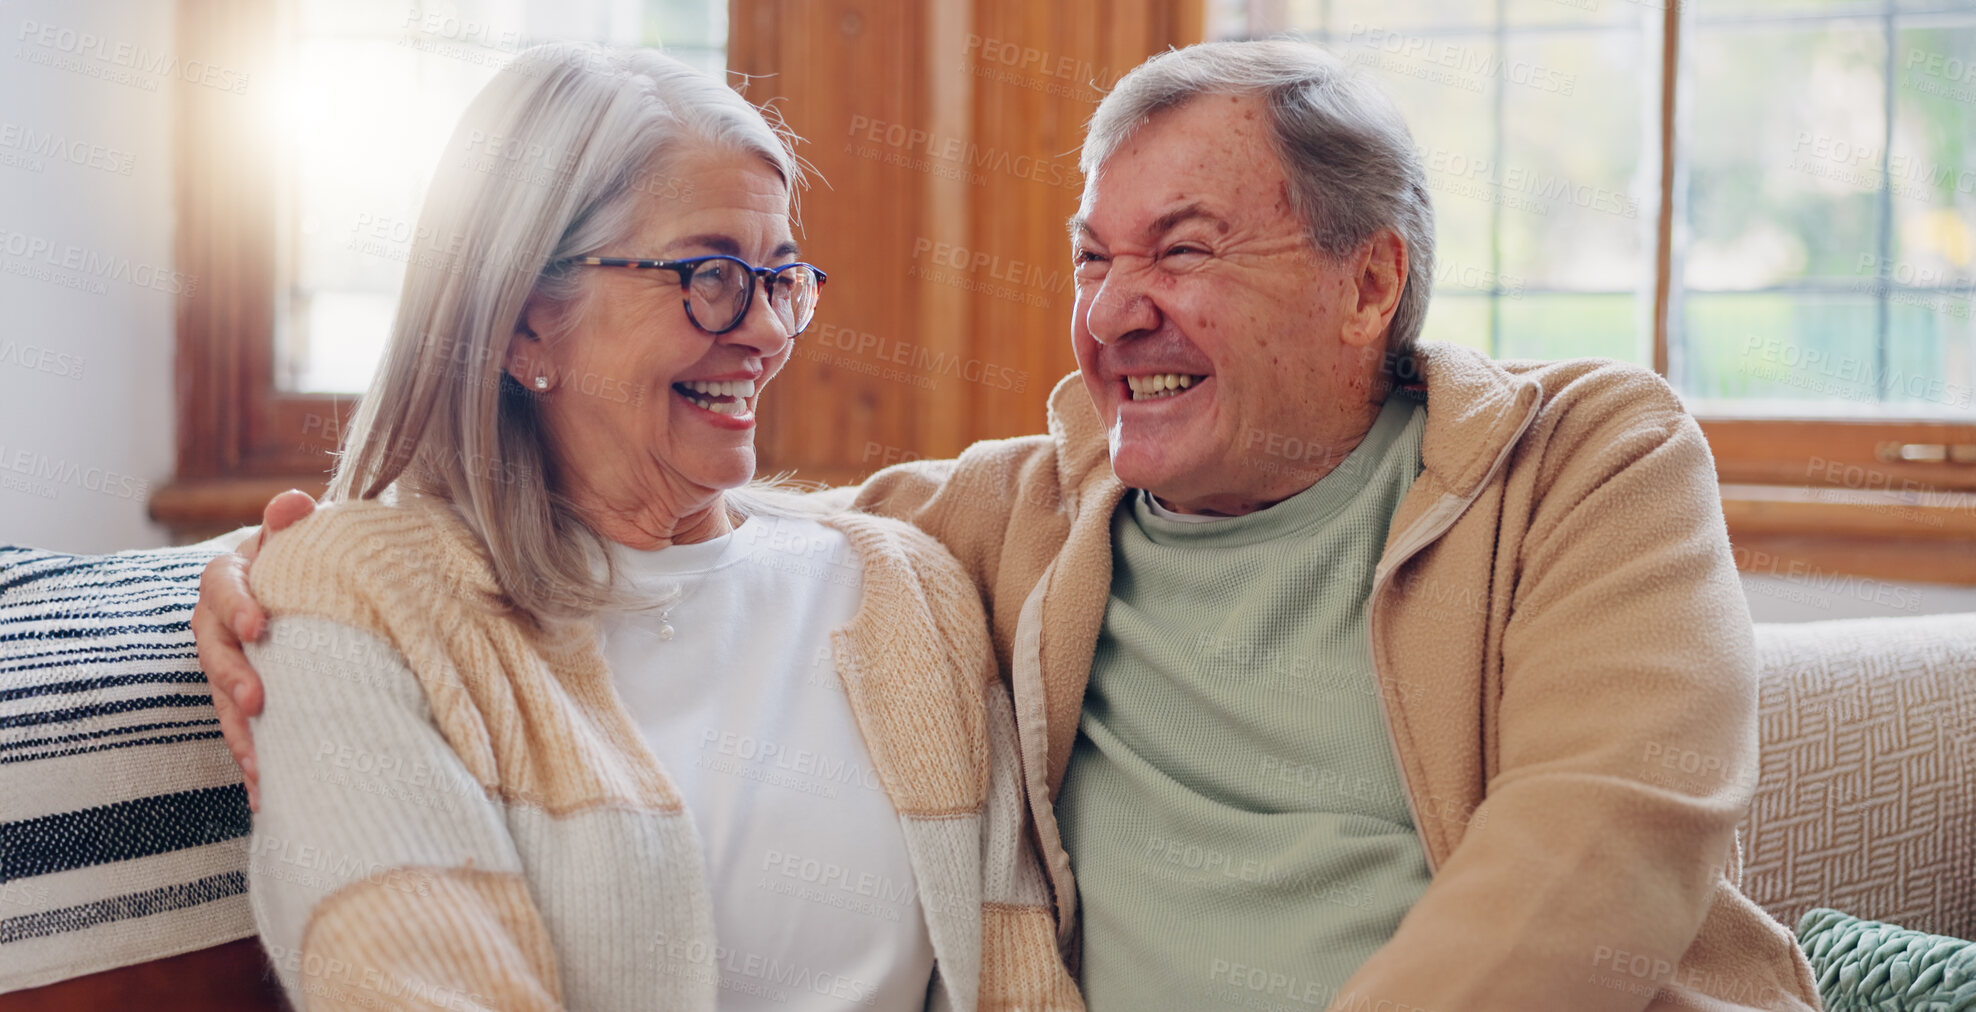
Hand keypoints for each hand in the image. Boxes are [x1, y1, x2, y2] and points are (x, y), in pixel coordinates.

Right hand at [193, 489, 317, 809]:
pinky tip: (265, 792)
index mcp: (231, 576)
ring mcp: (228, 662)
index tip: (259, 627)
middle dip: (233, 678)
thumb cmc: (308, 556)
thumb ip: (294, 520)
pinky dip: (252, 758)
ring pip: (222, 698)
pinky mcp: (244, 696)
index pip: (220, 587)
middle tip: (259, 701)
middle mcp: (220, 621)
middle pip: (213, 650)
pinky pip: (241, 729)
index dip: (236, 607)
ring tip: (259, 762)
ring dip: (238, 731)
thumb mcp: (303, 534)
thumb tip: (294, 503)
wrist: (309, 583)